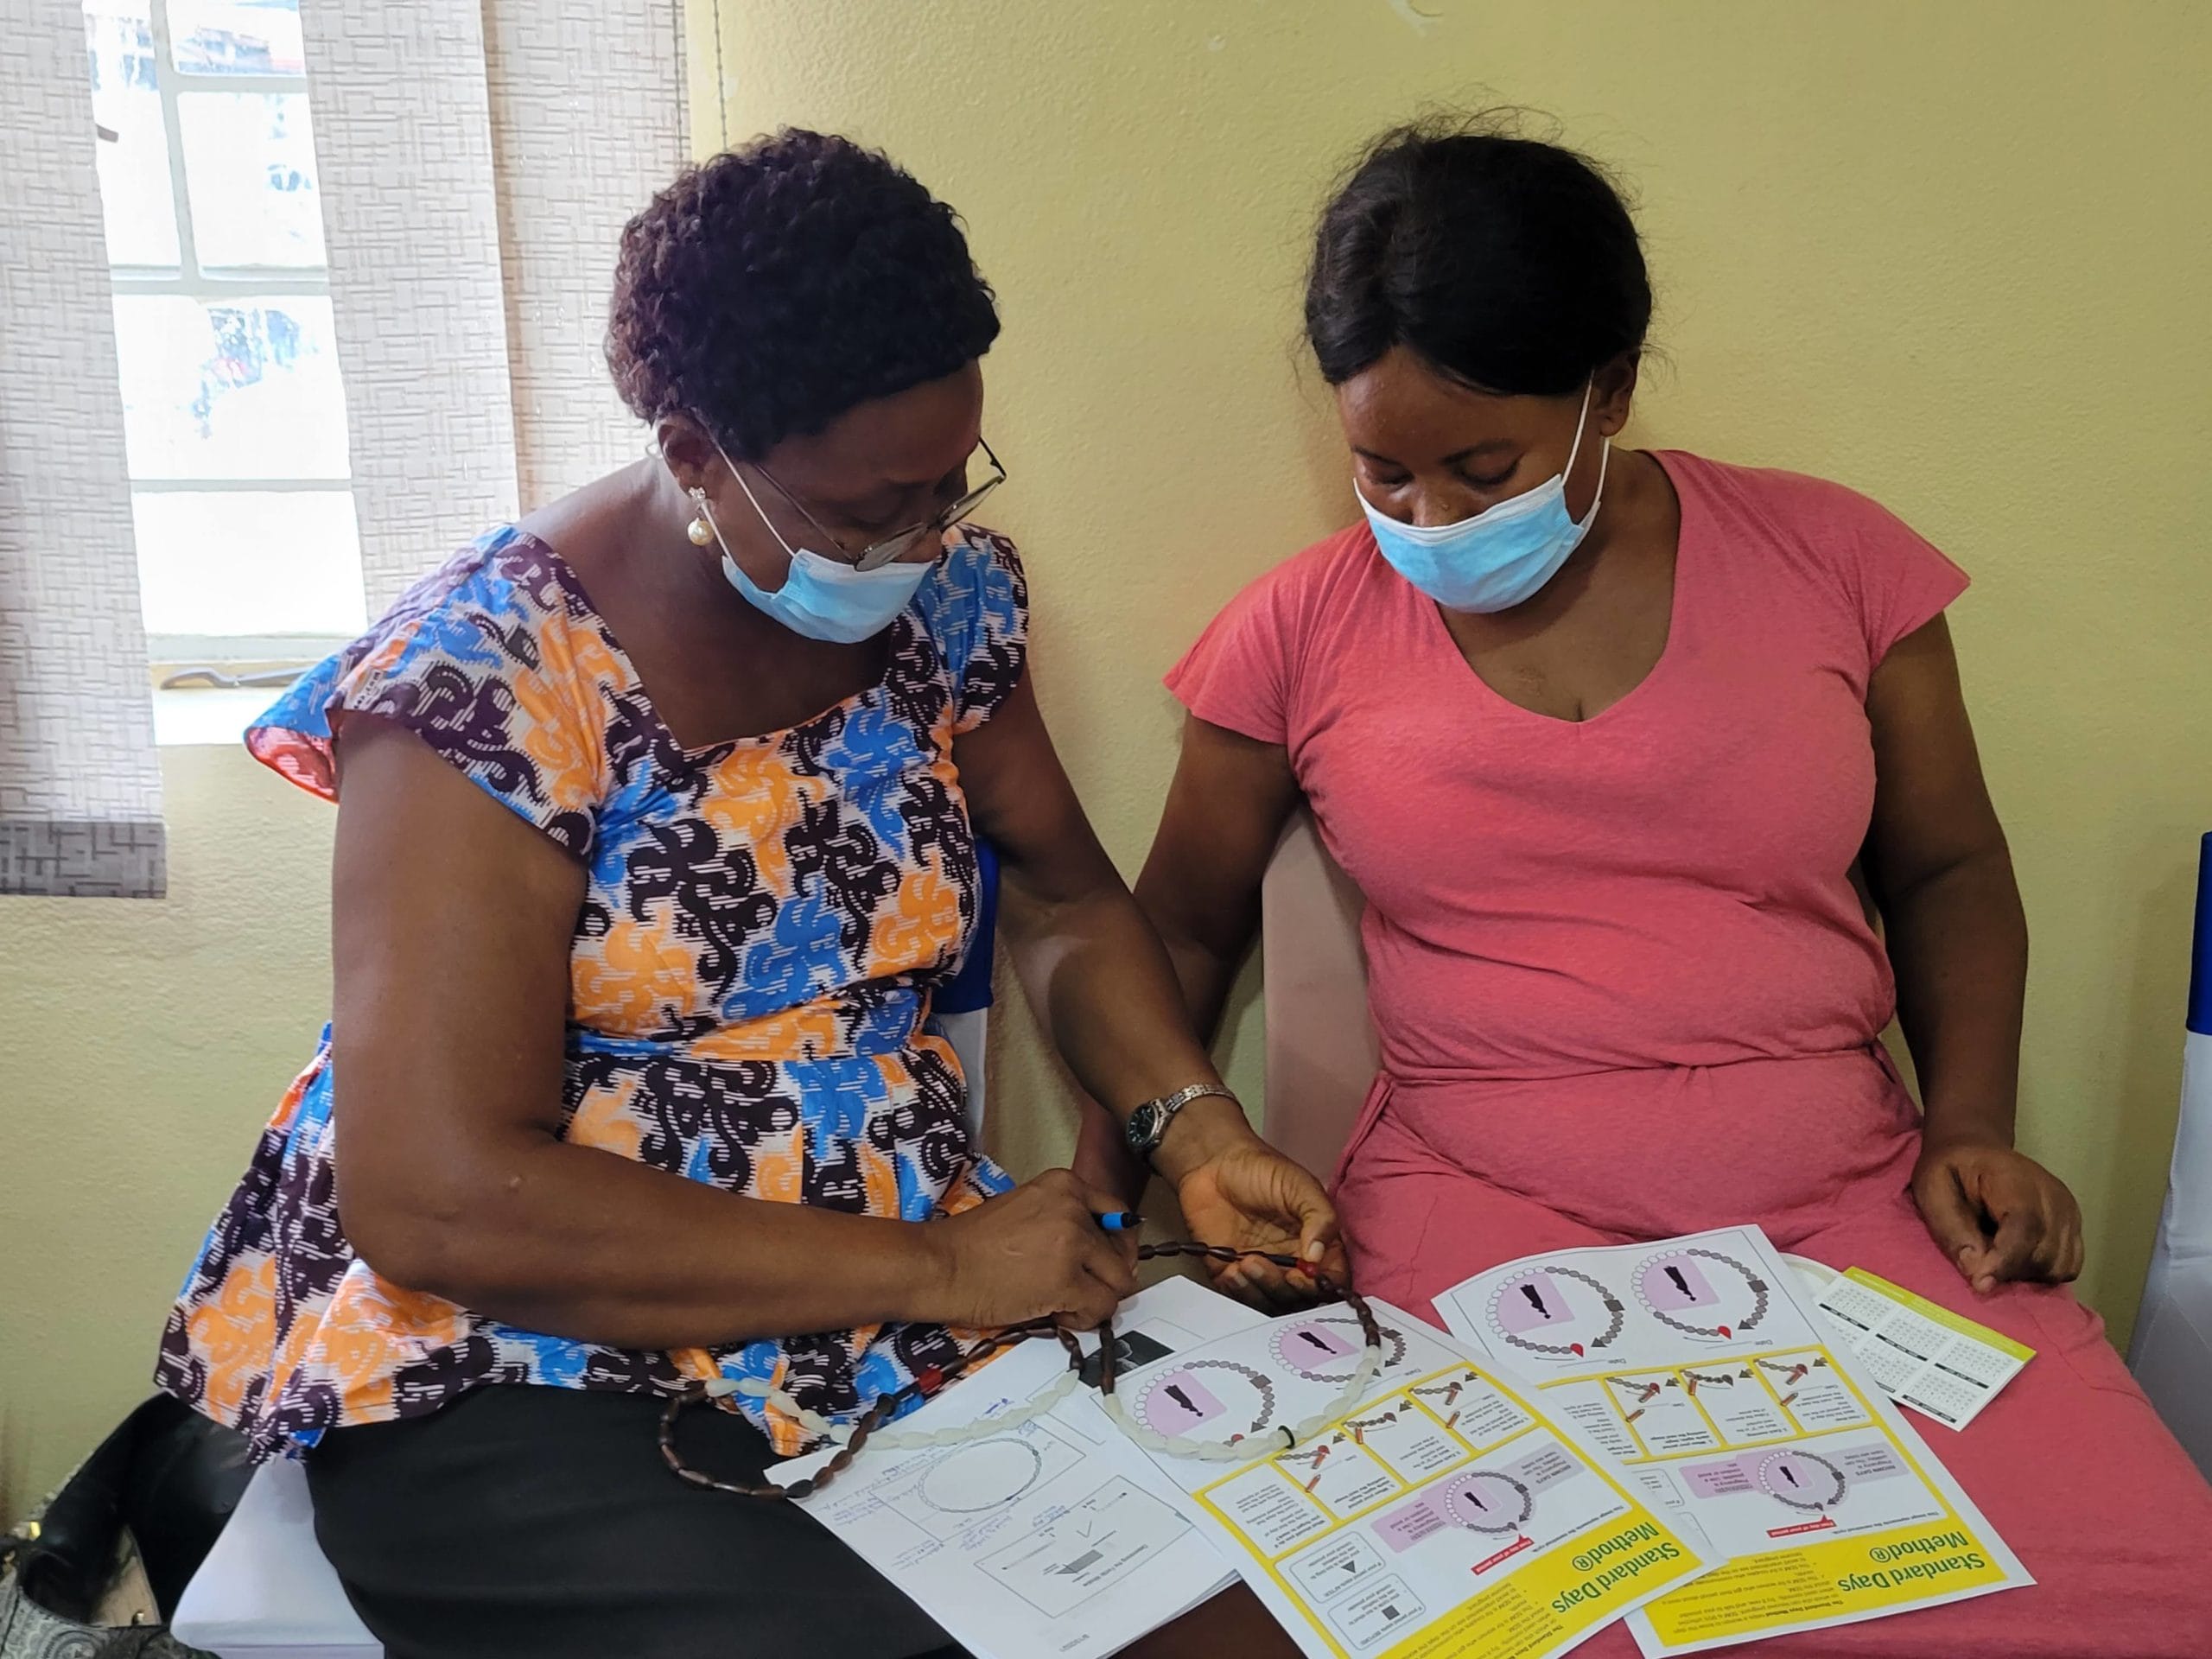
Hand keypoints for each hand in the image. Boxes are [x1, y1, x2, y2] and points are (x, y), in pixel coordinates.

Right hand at [923, 1169, 1137, 1329]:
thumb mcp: (1027, 1210)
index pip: (1118, 1215)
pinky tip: (1058, 1315)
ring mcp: (1073, 1244)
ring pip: (1118, 1282)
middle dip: (1105, 1277)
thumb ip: (1063, 1220)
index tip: (1104, 1263)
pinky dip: (1085, 1319)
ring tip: (1064, 1304)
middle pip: (1121, 1252)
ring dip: (1095, 1299)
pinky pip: (1102, 1307)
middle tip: (1079, 1290)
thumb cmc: (972, 1243)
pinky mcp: (1066, 1281)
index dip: (1115, 1246)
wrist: (940, 1265)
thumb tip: (1099, 1252)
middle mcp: (1074, 1208)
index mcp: (1065, 1185)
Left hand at [1174, 1132, 1348, 1311]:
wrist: (1213, 1164)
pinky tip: (1232, 1269)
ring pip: (1271, 1303)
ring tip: (1246, 1263)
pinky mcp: (1233, 1275)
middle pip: (1300, 1299)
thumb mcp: (1299, 1186)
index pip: (1331, 1280)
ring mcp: (1263, 1271)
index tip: (1303, 1275)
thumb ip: (1319, 1218)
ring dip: (1259, 1289)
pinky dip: (1238, 1290)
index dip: (1321, 1286)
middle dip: (1284, 1289)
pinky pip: (1241, 1298)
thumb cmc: (1261, 1170)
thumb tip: (1317, 1258)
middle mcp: (1292, 1263)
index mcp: (1316, 1244)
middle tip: (1266, 1264)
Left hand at [1910, 1136, 2082, 1293]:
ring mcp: (2069, 1212)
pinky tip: (2015, 1259)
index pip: (2025, 1227)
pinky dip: (2042, 1273)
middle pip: (2044, 1254)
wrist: (1976, 1151)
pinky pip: (2067, 1267)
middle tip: (1977, 1261)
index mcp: (2017, 1180)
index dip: (2005, 1260)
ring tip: (1995, 1256)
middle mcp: (2054, 1196)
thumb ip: (1952, 1229)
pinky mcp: (2073, 1227)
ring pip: (2059, 1266)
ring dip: (2025, 1274)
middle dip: (2009, 1270)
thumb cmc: (1950, 1170)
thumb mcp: (1932, 1190)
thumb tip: (1976, 1272)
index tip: (1981, 1284)